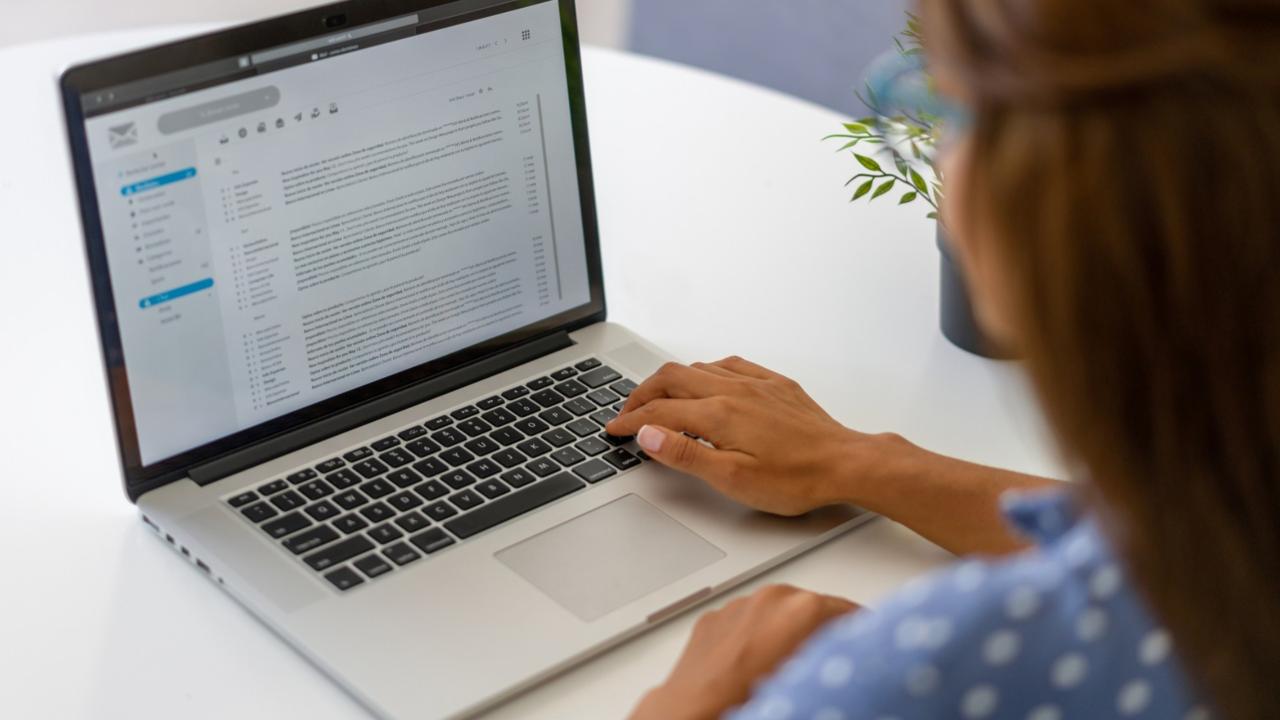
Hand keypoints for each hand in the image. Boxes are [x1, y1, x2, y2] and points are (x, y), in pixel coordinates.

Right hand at [606, 356, 904, 515]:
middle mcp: (733, 390)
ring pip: (698, 368)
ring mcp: (756, 383)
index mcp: (719, 414)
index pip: (659, 412)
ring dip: (670, 381)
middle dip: (642, 393)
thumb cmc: (796, 479)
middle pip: (671, 379)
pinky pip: (730, 364)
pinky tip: (706, 381)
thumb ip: (686, 454)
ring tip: (658, 398)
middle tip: (628, 413)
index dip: (631, 421)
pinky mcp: (775, 384)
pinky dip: (705, 371)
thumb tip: (649, 433)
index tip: (614, 430)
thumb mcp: (733, 479)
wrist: (846, 463)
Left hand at [629, 584, 859, 719]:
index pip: (851, 612)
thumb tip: (846, 663)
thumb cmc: (749, 701)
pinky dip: (755, 635)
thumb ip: (833, 658)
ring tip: (790, 666)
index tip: (867, 646)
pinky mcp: (714, 618)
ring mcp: (739, 605)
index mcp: (803, 608)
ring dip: (786, 632)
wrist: (693, 713)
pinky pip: (746, 621)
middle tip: (830, 660)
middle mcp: (771, 597)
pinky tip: (756, 665)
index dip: (863, 633)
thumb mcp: (813, 676)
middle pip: (813, 609)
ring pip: (777, 612)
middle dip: (823, 632)